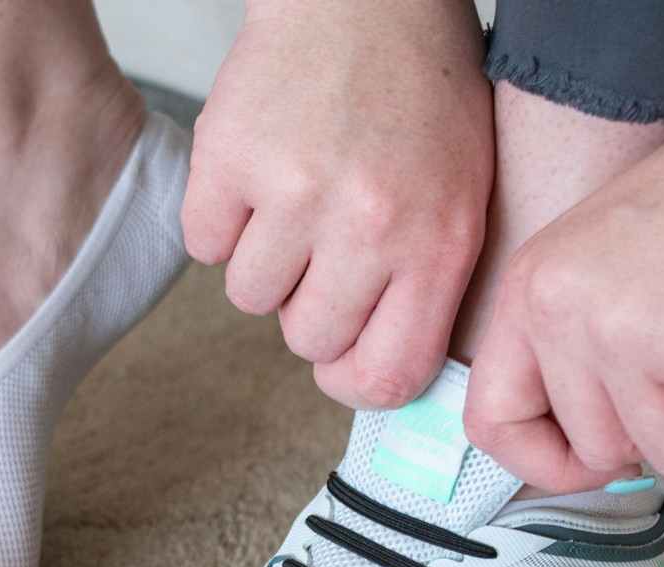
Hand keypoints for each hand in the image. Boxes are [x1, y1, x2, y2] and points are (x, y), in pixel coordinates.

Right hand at [182, 0, 492, 407]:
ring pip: (249, 298)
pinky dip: (221, 220)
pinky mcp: (228, 161)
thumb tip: (372, 374)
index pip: (384, 377)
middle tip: (322, 246)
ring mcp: (293, 192)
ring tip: (293, 199)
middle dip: (307, 304)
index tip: (343, 357)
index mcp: (436, 242)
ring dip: (263, 259)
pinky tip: (257, 175)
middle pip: (306, 341)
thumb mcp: (461, 196)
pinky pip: (202, 245)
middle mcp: (368, 225)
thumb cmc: (419, 92)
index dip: (353, 378)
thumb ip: (427, 287)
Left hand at [464, 116, 663, 490]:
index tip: (592, 459)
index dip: (542, 461)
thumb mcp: (604, 262)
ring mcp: (631, 334)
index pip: (492, 420)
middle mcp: (565, 313)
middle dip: (663, 427)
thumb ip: (577, 350)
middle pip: (600, 450)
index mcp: (531, 290)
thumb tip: (591, 459)